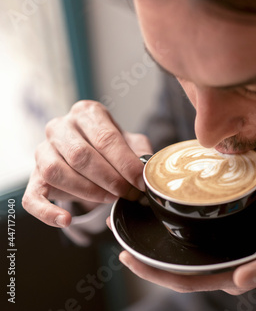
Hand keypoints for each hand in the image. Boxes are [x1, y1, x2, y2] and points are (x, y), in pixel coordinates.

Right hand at [22, 100, 152, 227]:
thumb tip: (146, 170)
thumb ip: (140, 154)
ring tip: (109, 199)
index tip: (139, 181)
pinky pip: (32, 197)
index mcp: (87, 113)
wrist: (93, 156)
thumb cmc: (113, 148)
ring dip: (86, 191)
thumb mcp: (132, 144)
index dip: (124, 162)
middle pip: (80, 154)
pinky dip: (48, 212)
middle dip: (109, 179)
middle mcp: (60, 126)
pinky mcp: (33, 177)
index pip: (105, 137)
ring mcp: (42, 151)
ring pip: (56, 172)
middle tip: (127, 193)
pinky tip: (66, 220)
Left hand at [112, 208, 255, 294]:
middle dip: (148, 257)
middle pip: (178, 267)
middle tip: (119, 235)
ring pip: (186, 253)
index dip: (155, 273)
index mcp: (234, 275)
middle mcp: (225, 266)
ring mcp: (227, 253)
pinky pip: (200, 239)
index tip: (128, 258)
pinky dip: (180, 230)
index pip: (185, 279)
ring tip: (138, 223)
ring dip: (161, 241)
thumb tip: (239, 282)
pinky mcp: (231, 239)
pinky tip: (171, 214)